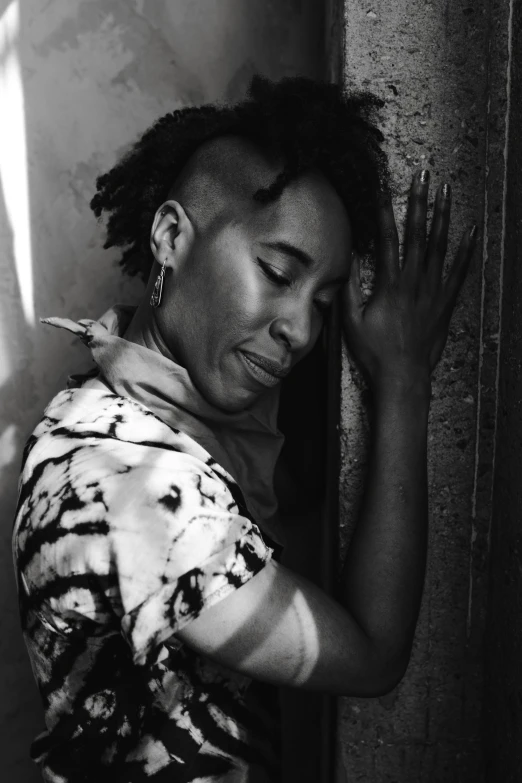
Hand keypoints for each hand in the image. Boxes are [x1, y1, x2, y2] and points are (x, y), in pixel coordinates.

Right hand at [341, 170, 476, 388]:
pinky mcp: (445, 303)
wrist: (403, 376)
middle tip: (423, 175)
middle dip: (420, 202)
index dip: (385, 213)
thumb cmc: (375, 352)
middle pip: (418, 234)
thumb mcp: (351, 323)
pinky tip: (472, 231)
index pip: (387, 240)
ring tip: (446, 191)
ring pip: (440, 246)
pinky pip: (459, 272)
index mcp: (389, 286)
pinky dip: (466, 250)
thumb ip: (348, 290)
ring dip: (443, 216)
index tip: (384, 189)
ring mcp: (433, 292)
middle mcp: (414, 283)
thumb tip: (347, 261)